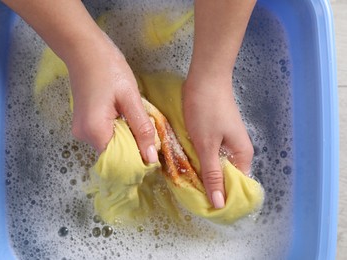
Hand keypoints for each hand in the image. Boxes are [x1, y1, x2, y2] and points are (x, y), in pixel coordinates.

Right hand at [68, 36, 157, 162]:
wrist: (83, 48)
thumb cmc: (107, 67)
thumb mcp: (130, 97)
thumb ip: (141, 128)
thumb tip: (151, 157)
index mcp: (95, 131)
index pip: (119, 161)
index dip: (138, 158)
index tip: (154, 151)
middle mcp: (84, 136)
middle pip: (114, 155)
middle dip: (134, 147)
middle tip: (149, 132)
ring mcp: (81, 130)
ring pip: (110, 145)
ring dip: (127, 138)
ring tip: (136, 120)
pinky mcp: (83, 124)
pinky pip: (104, 136)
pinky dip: (118, 131)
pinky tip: (125, 117)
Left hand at [183, 74, 253, 208]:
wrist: (204, 78)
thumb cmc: (206, 111)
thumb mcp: (207, 145)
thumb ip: (212, 174)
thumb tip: (219, 204)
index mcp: (242, 155)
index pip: (236, 187)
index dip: (222, 198)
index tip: (205, 207)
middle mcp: (238, 150)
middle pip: (225, 176)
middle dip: (210, 186)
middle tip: (190, 194)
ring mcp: (227, 141)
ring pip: (215, 165)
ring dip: (202, 172)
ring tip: (186, 181)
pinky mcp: (216, 133)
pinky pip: (209, 153)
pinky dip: (199, 159)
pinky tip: (187, 163)